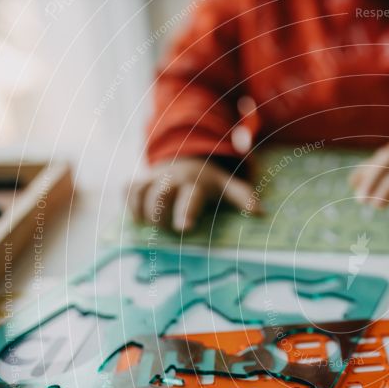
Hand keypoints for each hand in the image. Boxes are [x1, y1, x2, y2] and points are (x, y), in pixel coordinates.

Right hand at [127, 158, 259, 231]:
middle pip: (160, 197)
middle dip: (161, 215)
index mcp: (196, 184)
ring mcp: (153, 179)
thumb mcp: (227, 186)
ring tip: (154, 223)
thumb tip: (262, 212)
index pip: (191, 198)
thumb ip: (243, 197)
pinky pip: (126, 190)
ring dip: (144, 212)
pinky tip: (139, 215)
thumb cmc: (208, 182)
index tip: (184, 229)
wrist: (184, 159)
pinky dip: (129, 203)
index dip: (186, 212)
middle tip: (170, 228)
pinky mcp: (138, 181)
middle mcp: (172, 180)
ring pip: (140, 193)